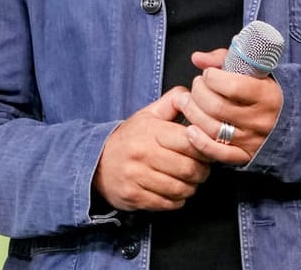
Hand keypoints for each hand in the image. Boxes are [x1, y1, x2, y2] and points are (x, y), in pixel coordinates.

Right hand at [93, 88, 211, 211]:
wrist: (95, 162)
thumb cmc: (129, 139)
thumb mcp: (147, 115)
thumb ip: (172, 103)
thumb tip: (193, 95)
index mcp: (149, 131)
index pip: (190, 142)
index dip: (204, 148)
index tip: (204, 149)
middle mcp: (142, 154)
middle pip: (190, 169)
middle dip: (202, 171)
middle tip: (199, 168)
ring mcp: (137, 177)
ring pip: (181, 189)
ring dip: (190, 187)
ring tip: (186, 180)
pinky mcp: (134, 196)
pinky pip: (169, 204)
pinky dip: (176, 200)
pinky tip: (171, 191)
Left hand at [174, 49, 282, 164]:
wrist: (293, 121)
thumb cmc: (265, 90)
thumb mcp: (253, 70)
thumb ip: (224, 59)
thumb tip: (197, 58)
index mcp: (267, 95)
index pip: (233, 87)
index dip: (213, 78)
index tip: (209, 74)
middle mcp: (261, 120)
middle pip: (217, 107)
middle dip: (198, 93)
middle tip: (196, 86)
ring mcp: (252, 140)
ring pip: (213, 128)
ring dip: (192, 113)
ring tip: (187, 101)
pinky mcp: (244, 155)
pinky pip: (219, 153)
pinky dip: (200, 142)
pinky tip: (191, 130)